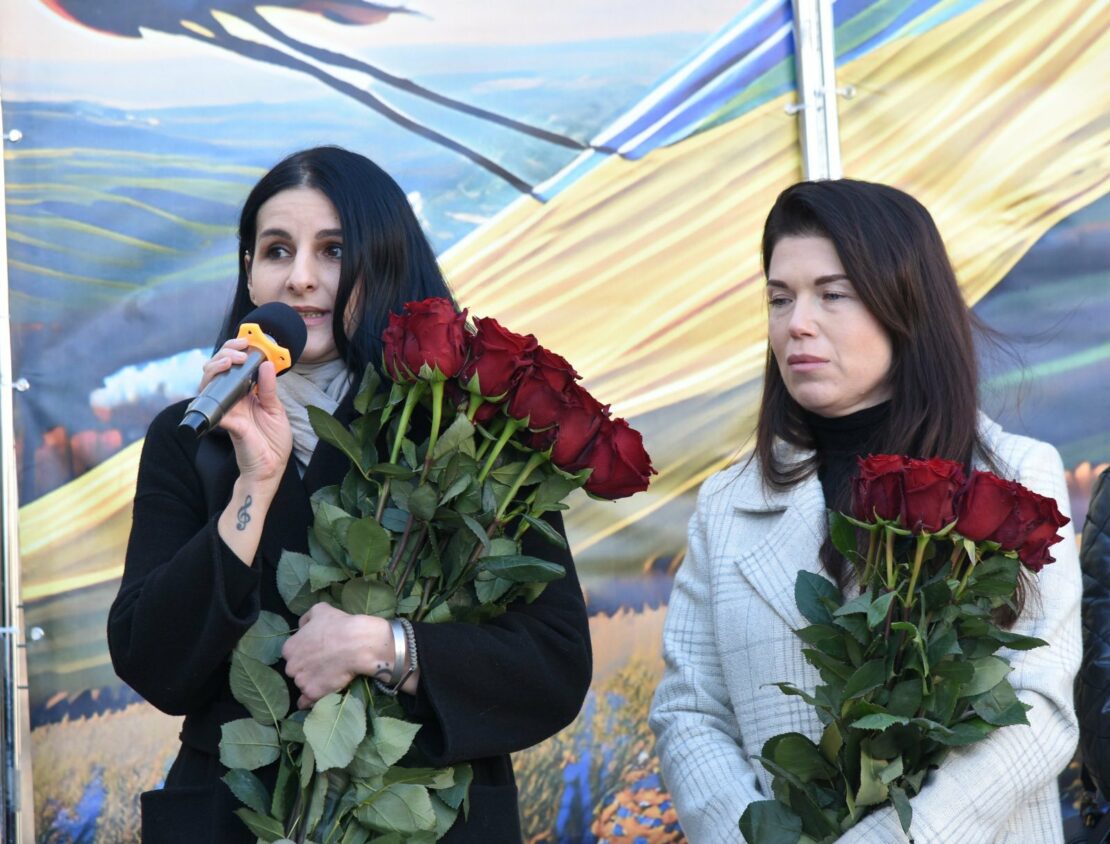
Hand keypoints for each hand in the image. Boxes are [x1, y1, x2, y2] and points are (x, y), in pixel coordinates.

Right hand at [200, 339, 291, 490]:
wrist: (271, 468)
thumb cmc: (273, 441)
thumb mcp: (276, 410)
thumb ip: (269, 389)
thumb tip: (266, 364)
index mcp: (245, 394)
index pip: (233, 367)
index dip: (234, 351)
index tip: (246, 342)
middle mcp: (232, 399)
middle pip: (217, 370)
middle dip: (225, 353)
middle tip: (240, 350)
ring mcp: (227, 410)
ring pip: (208, 383)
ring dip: (217, 367)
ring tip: (232, 361)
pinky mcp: (227, 423)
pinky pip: (215, 408)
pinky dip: (216, 396)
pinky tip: (226, 386)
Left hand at [281, 602, 391, 708]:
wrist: (356, 644)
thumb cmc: (338, 625)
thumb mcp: (320, 610)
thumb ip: (306, 618)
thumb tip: (302, 626)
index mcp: (289, 647)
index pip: (292, 653)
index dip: (304, 653)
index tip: (316, 652)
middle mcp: (291, 666)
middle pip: (295, 670)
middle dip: (306, 668)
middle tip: (323, 664)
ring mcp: (301, 682)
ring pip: (302, 685)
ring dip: (311, 682)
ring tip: (328, 677)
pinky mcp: (312, 694)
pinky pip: (306, 702)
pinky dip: (310, 701)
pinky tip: (316, 698)